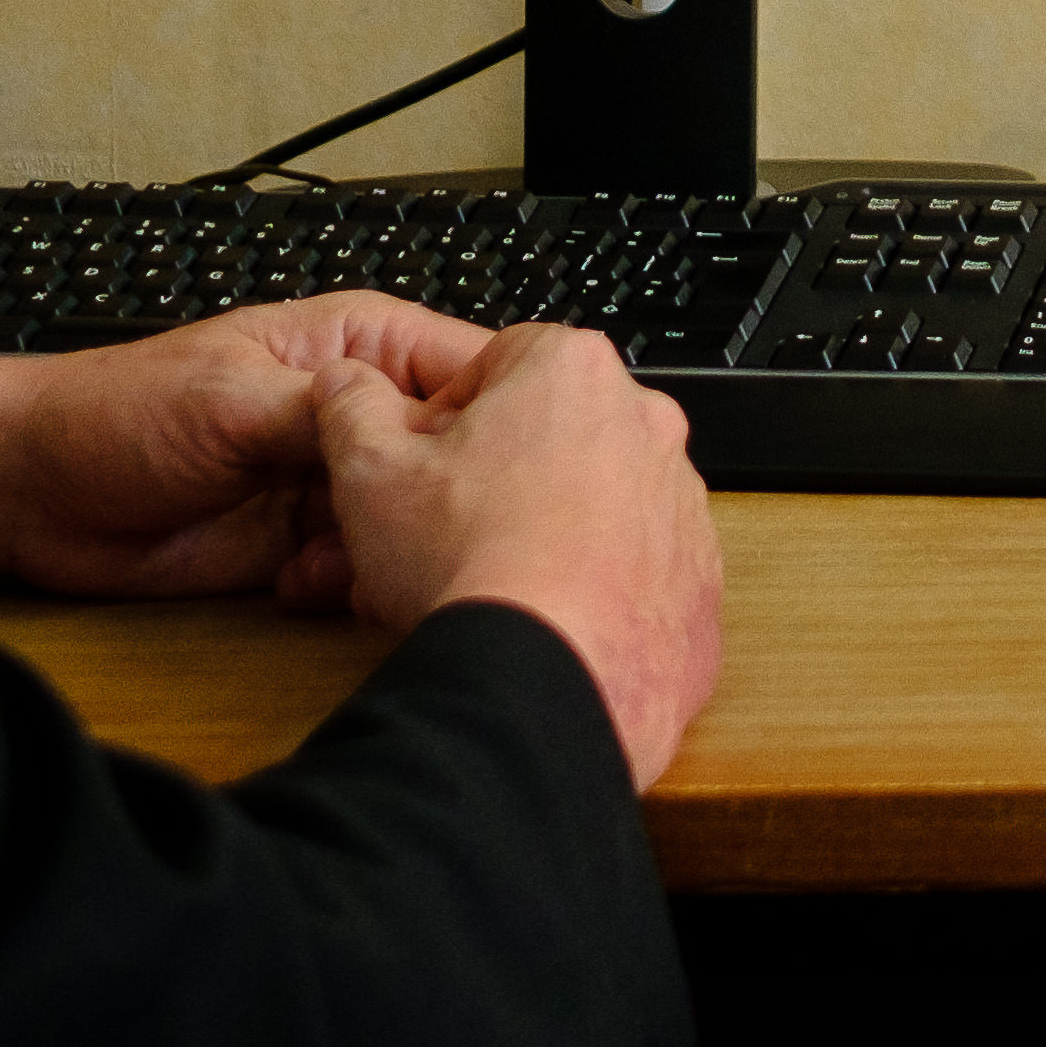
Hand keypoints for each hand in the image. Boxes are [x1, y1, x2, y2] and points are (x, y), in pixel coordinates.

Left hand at [0, 292, 493, 603]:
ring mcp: (330, 481)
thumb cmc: (112, 414)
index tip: (509, 469)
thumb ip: (331, 412)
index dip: (501, 420)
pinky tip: (309, 587)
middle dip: (447, 497)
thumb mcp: (233, 401)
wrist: (31, 496)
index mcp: (355, 346)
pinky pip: (366, 568)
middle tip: (426, 532)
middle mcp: (354, 413)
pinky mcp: (305, 545)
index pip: (472, 370)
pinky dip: (353, 586)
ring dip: (396, 549)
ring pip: (415, 519)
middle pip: (453, 456)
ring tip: (352, 565)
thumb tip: (416, 424)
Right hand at [315, 324, 726, 787]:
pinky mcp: (700, 580)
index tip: (416, 466)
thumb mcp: (368, 471)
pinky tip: (539, 623)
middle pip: (548, 434)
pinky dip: (592, 588)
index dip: (442, 419)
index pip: (495, 365)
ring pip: (594, 503)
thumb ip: (351, 406)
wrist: (544, 681)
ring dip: (542, 531)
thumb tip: (346, 385)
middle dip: (490, 478)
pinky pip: (633, 569)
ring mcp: (682, 504)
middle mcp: (647, 424)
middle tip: (437, 535)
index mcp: (573, 371)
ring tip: (482, 587)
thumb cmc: (467, 566)